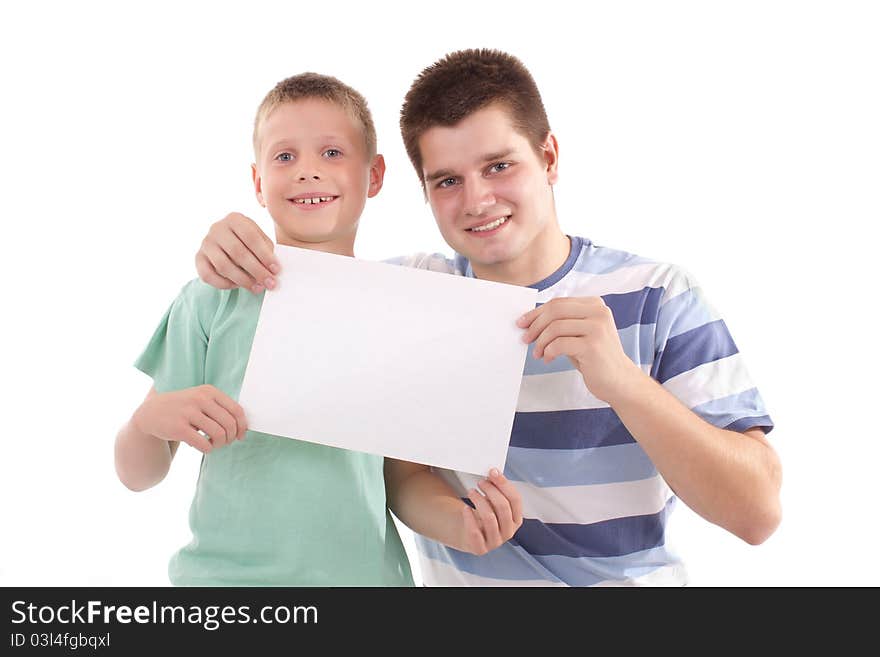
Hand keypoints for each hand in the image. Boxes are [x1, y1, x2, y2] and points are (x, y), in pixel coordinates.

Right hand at [132, 385, 247, 453]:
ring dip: (219, 444)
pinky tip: (203, 446)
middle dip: (230, 437)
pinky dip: (208, 449)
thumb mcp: (202, 400)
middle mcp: (200, 399)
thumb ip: (221, 409)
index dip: (242, 426)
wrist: (151, 413)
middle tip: (224, 442)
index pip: (236, 410)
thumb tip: (243, 429)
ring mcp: (188, 412)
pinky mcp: (179, 427)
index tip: (240, 436)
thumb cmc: (184, 409)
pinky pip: (204, 444)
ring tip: (213, 444)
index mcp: (209, 391)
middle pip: (229, 424)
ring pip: (219, 434)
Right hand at [195, 212, 278, 292]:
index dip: (264, 255)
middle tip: (270, 283)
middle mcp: (217, 228)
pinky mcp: (198, 258)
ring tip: (257, 288)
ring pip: (223, 266)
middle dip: (256, 270)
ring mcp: (206, 243)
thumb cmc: (248, 242)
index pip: (251, 237)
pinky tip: (238, 286)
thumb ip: (266, 251)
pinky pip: (208, 275)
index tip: (276, 270)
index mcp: (235, 219)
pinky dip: (225, 284)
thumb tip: (272, 270)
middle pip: (237, 252)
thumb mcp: (259, 240)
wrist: (225, 244)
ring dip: (243, 280)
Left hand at [457, 469, 522, 554]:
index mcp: (516, 519)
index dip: (504, 484)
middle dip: (491, 490)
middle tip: (481, 482)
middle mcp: (509, 532)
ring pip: (489, 517)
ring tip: (471, 491)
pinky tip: (465, 508)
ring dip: (479, 500)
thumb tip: (494, 473)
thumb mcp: (494, 503)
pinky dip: (469, 517)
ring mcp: (496, 542)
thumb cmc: (483, 516)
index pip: (515, 500)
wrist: (469, 535)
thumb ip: (497, 490)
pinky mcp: (481, 548)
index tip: (493, 472)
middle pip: (503, 507)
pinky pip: (475, 532)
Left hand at [517, 296, 642, 403]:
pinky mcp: (593, 346)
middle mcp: (598, 312)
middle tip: (525, 338)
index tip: (522, 323)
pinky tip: (548, 359)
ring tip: (538, 354)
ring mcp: (597, 328)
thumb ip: (561, 323)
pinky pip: (559, 344)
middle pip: (555, 310)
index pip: (558, 302)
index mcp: (595, 305)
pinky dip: (548, 352)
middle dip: (535, 325)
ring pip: (555, 327)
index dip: (536, 313)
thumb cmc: (595, 358)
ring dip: (540, 342)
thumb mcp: (579, 334)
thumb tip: (530, 321)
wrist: (619, 381)